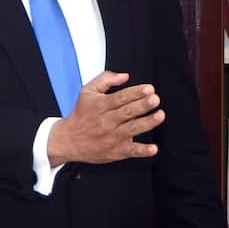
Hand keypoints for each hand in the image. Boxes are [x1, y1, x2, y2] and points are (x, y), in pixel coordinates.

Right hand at [47, 71, 164, 164]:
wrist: (68, 140)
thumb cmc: (81, 114)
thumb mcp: (87, 91)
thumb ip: (105, 79)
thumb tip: (124, 76)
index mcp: (102, 105)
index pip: (121, 97)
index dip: (136, 92)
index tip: (149, 89)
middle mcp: (108, 121)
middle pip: (128, 111)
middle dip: (143, 105)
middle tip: (155, 99)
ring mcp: (113, 137)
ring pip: (132, 129)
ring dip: (147, 122)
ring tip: (159, 115)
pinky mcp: (117, 151)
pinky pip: (131, 151)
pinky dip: (143, 151)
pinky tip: (153, 148)